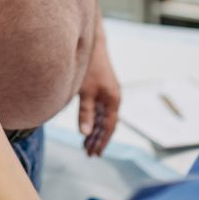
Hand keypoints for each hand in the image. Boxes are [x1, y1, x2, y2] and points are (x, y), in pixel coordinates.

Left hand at [77, 25, 120, 156]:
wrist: (93, 45)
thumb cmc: (89, 68)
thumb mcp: (85, 92)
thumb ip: (86, 112)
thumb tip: (85, 133)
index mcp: (113, 101)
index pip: (108, 127)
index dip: (101, 141)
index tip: (94, 154)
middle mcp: (113, 98)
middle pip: (107, 125)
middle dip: (98, 139)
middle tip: (89, 153)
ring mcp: (108, 93)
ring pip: (103, 118)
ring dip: (95, 131)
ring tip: (86, 144)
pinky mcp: (102, 89)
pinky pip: (100, 110)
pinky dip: (94, 120)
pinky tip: (87, 125)